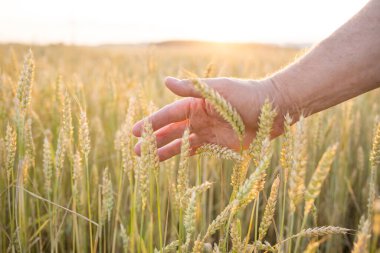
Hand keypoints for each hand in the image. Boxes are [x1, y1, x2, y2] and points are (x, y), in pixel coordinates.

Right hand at [132, 76, 283, 160]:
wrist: (272, 110)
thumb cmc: (246, 95)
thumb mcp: (218, 90)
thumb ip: (192, 88)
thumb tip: (165, 81)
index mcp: (196, 104)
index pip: (168, 115)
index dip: (151, 123)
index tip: (134, 131)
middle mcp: (198, 118)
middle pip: (171, 131)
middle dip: (153, 140)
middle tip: (136, 151)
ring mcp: (207, 132)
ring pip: (180, 143)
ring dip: (164, 150)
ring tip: (147, 159)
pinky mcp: (218, 145)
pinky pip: (196, 152)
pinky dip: (183, 156)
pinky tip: (172, 160)